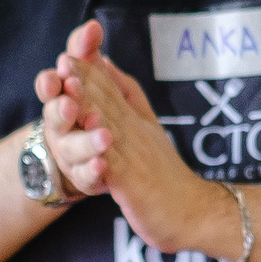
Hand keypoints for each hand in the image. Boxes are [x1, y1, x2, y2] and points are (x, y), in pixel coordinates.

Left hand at [32, 21, 237, 255]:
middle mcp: (134, 134)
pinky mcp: (133, 185)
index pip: (112, 91)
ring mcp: (134, 158)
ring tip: (72, 90)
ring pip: (109, 129)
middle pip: (108, 105)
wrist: (196, 211)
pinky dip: (101, 154)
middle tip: (64, 59)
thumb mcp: (149, 126)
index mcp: (134, 122)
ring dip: (89, 108)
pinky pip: (115, 168)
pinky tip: (90, 142)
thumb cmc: (167, 174)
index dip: (90, 71)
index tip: (70, 50)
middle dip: (85, 82)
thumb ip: (129, 95)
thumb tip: (105, 62)